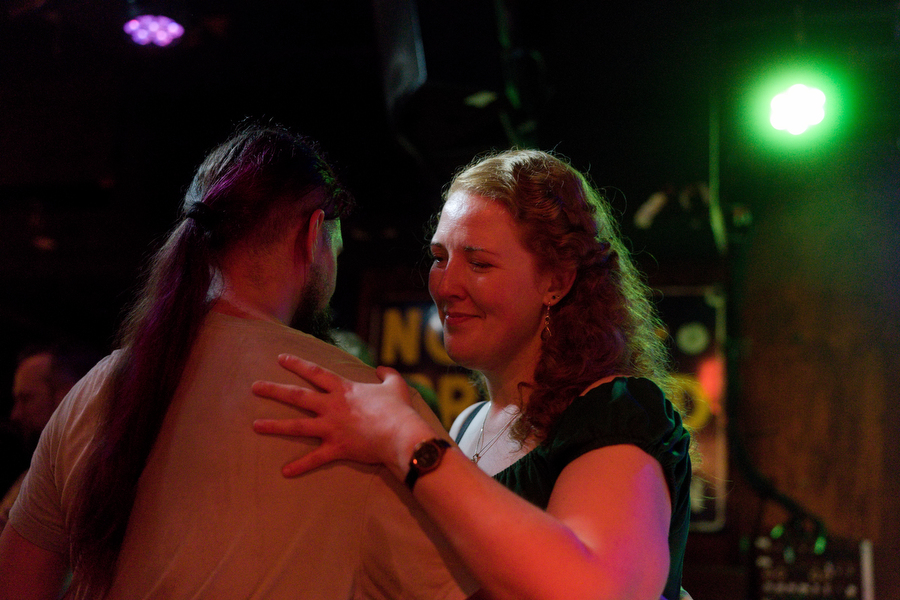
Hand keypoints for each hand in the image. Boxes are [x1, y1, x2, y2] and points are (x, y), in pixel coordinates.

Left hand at [252, 354, 430, 476]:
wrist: (400, 434)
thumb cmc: (398, 409)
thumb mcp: (395, 385)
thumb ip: (387, 373)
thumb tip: (381, 367)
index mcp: (343, 389)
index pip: (315, 373)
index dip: (297, 364)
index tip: (281, 359)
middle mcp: (332, 406)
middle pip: (297, 396)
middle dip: (274, 391)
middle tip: (255, 387)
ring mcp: (331, 428)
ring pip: (297, 425)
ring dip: (275, 426)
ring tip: (255, 425)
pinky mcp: (336, 448)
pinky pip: (315, 459)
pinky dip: (300, 466)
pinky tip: (285, 472)